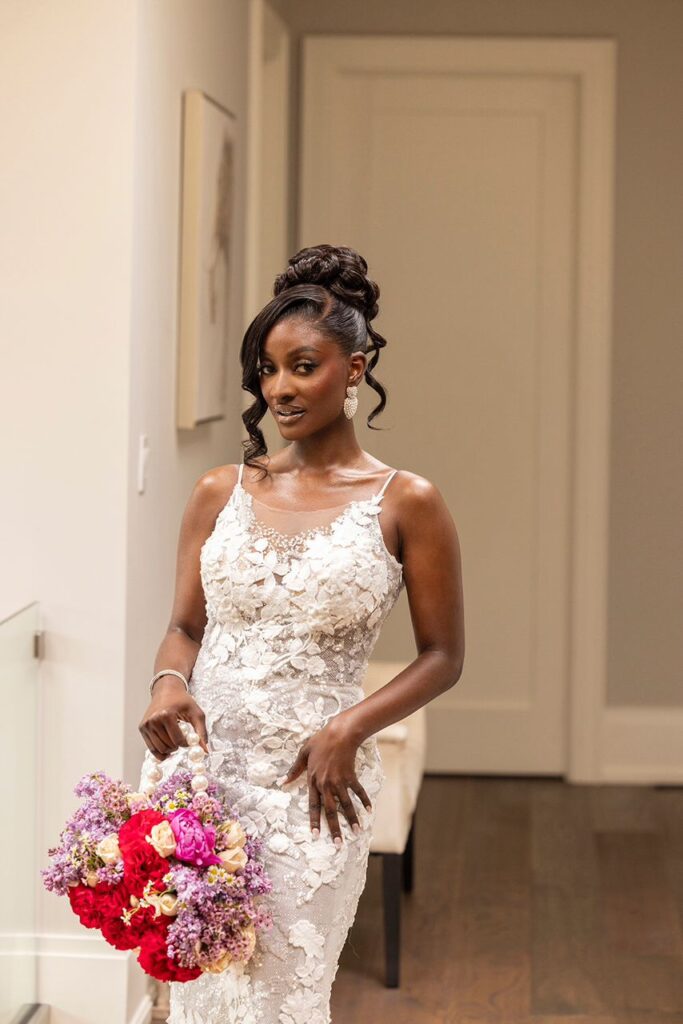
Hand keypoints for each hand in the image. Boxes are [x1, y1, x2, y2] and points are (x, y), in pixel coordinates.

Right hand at [139, 677, 208, 759]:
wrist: (167, 690)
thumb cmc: (182, 701)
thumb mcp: (196, 713)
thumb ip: (201, 732)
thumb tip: (206, 751)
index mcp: (166, 715)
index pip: (178, 740)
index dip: (186, 744)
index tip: (189, 739)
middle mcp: (154, 720)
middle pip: (168, 746)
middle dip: (178, 746)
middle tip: (182, 739)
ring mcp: (146, 725)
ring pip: (159, 749)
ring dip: (169, 749)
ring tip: (174, 738)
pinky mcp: (142, 728)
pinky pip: (151, 748)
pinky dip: (160, 751)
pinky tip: (167, 746)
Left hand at [281, 718, 371, 845]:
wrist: (340, 733)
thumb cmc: (320, 741)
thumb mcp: (303, 753)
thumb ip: (294, 770)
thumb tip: (282, 782)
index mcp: (314, 781)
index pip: (313, 805)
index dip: (314, 821)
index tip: (316, 836)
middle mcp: (326, 784)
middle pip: (330, 810)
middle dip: (334, 828)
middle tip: (338, 844)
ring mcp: (340, 781)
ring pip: (346, 805)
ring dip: (352, 819)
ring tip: (357, 832)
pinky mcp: (351, 776)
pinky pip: (358, 791)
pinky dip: (364, 800)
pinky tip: (369, 811)